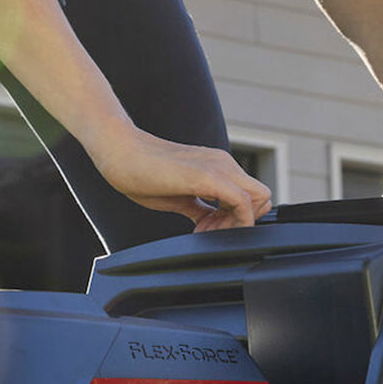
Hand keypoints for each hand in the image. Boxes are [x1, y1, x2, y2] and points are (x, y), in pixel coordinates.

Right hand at [88, 124, 272, 231]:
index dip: (238, 218)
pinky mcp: (209, 175)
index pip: (252, 196)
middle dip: (242, 222)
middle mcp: (224, 163)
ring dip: (236, 224)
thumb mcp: (179, 196)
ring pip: (258, 200)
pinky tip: (202, 228)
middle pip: (262, 199)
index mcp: (218, 166)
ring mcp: (219, 167)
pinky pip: (242, 203)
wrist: (120, 152)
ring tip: (202, 229)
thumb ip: (200, 207)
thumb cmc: (141, 173)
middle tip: (209, 231)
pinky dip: (232, 223)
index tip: (210, 228)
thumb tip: (208, 222)